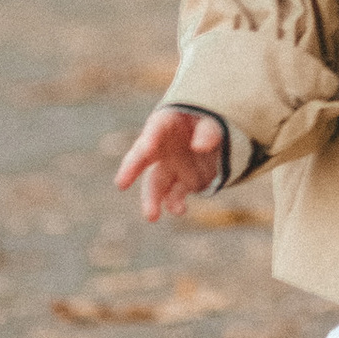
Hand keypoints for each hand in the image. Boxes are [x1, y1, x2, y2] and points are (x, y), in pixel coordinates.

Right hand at [115, 105, 229, 223]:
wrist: (218, 138)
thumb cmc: (210, 122)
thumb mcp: (214, 121)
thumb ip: (208, 131)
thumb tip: (200, 146)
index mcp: (167, 123)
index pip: (156, 127)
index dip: (151, 137)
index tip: (148, 147)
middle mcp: (162, 146)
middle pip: (143, 157)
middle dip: (132, 169)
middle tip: (121, 183)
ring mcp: (170, 165)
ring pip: (155, 183)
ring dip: (152, 199)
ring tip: (151, 216)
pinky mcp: (182, 182)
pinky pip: (174, 195)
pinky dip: (174, 203)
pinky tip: (180, 210)